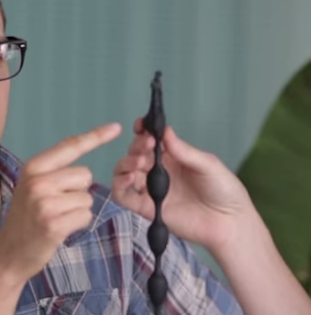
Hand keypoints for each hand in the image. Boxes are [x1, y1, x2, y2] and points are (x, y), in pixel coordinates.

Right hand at [0, 123, 121, 285]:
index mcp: (33, 167)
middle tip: (56, 204)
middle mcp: (38, 182)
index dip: (95, 136)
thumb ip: (54, 169)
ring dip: (78, 209)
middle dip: (78, 190)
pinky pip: (85, 215)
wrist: (8, 252)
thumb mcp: (32, 185)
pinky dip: (78, 223)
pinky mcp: (54, 224)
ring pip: (87, 197)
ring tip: (56, 217)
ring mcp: (45, 203)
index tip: (116, 127)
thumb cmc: (25, 217)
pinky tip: (59, 229)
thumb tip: (81, 148)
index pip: (70, 147)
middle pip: (85, 175)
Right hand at [111, 118, 254, 252]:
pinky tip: (130, 178)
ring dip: (126, 162)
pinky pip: (123, 195)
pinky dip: (119, 184)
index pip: (149, 140)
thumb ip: (183, 150)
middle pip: (134, 153)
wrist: (230, 223)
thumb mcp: (207, 164)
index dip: (142, 131)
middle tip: (147, 146)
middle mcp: (158, 171)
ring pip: (124, 171)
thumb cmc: (224, 191)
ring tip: (140, 162)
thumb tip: (165, 131)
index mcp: (172, 157)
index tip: (141, 125)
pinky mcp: (146, 207)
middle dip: (137, 146)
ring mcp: (151, 189)